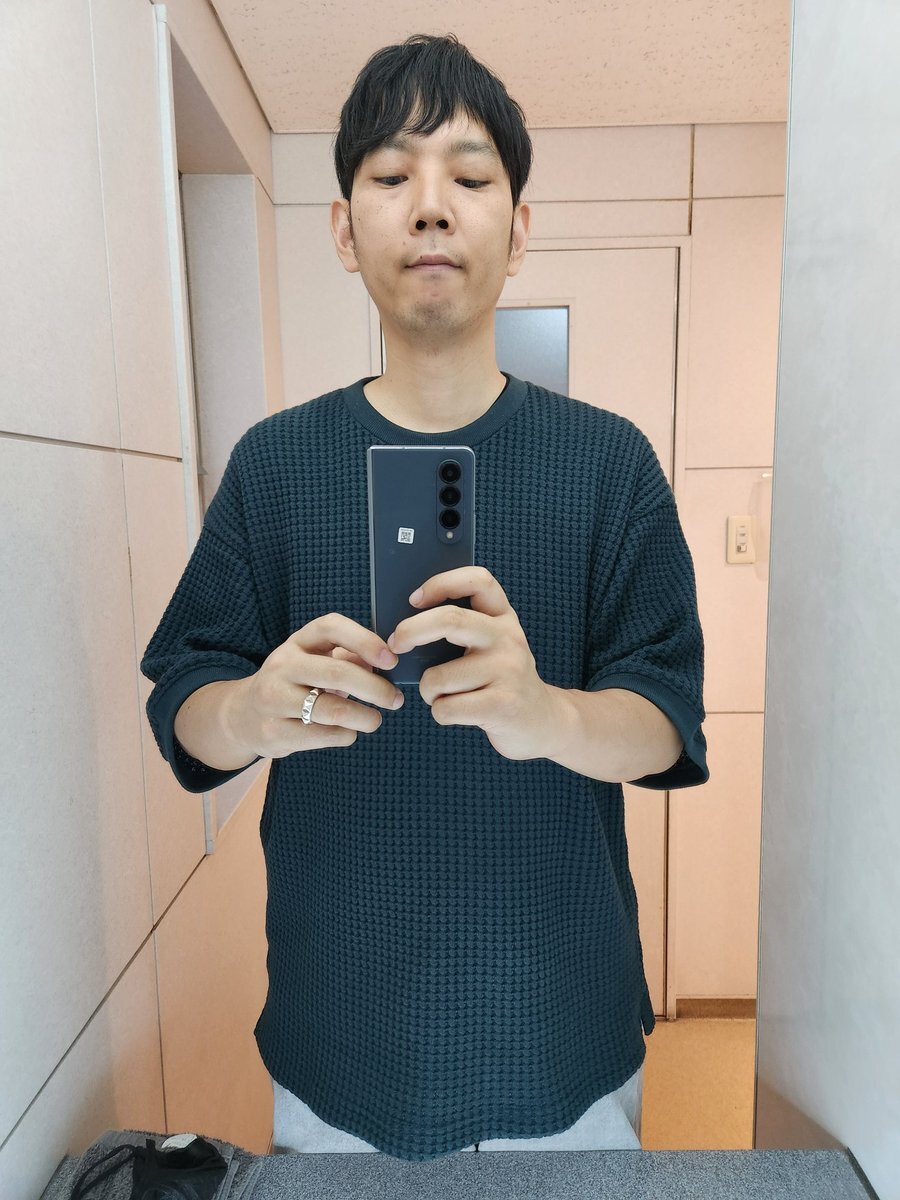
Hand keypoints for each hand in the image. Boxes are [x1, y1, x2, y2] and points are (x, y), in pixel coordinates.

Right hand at [226, 614, 404, 758]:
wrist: (243, 715)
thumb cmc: (294, 684)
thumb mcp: (314, 662)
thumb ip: (347, 658)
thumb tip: (382, 663)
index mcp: (297, 642)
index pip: (331, 627)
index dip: (365, 640)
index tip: (391, 660)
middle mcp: (282, 666)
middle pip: (337, 673)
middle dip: (375, 688)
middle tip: (395, 699)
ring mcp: (274, 700)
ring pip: (333, 710)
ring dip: (365, 717)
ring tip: (374, 720)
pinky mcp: (274, 733)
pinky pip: (324, 735)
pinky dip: (345, 735)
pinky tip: (348, 732)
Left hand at [387, 566, 555, 760]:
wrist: (542, 721)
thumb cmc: (500, 681)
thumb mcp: (490, 646)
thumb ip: (460, 630)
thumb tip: (404, 627)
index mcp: (503, 617)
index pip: (478, 580)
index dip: (441, 583)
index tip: (414, 599)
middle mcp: (508, 638)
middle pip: (450, 620)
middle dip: (411, 631)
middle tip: (396, 644)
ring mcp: (508, 671)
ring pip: (438, 677)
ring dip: (429, 691)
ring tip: (445, 695)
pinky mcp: (503, 705)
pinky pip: (446, 707)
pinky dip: (440, 712)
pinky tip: (457, 712)